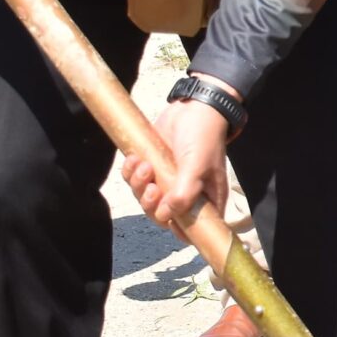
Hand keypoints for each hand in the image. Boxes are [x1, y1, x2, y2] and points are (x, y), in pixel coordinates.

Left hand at [122, 95, 235, 230]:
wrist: (193, 106)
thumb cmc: (203, 136)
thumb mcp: (196, 166)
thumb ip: (184, 194)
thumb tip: (165, 216)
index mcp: (206, 200)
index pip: (192, 229)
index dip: (177, 229)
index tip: (166, 216)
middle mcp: (187, 195)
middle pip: (161, 216)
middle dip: (151, 204)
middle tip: (152, 186)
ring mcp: (168, 182)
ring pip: (145, 199)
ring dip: (139, 185)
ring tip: (143, 164)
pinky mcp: (153, 168)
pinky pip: (135, 181)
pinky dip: (131, 172)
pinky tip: (135, 158)